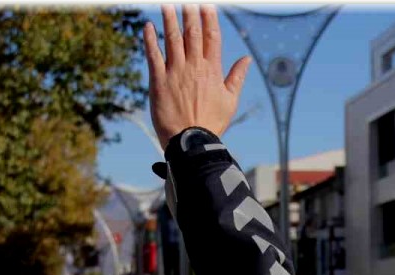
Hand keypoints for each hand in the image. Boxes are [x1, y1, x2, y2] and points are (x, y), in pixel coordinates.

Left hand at [143, 5, 251, 148]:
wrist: (191, 141)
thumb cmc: (212, 123)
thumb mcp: (230, 100)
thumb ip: (237, 77)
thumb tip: (247, 60)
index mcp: (212, 70)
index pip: (211, 37)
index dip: (209, 19)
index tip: (207, 5)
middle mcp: (194, 67)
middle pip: (192, 33)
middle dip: (189, 13)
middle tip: (186, 0)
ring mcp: (176, 72)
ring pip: (172, 39)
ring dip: (169, 20)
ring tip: (166, 4)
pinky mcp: (159, 81)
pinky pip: (153, 55)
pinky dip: (150, 39)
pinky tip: (148, 27)